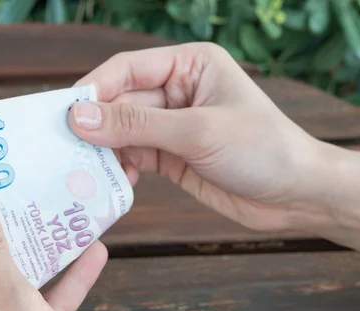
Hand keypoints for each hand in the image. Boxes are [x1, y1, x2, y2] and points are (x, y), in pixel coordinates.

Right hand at [68, 43, 329, 232]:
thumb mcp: (197, 132)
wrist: (296, 196)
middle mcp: (177, 90)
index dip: (94, 90)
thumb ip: (137, 124)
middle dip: (96, 126)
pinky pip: (133, 156)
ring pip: (122, 132)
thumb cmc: (261, 150)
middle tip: (65, 149)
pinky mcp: (170, 155)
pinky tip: (115, 182)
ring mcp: (172, 125)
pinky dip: (120, 168)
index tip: (63, 115)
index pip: (127, 69)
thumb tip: (79, 116)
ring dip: (105, 150)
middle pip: (120, 102)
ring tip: (86, 170)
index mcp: (189, 66)